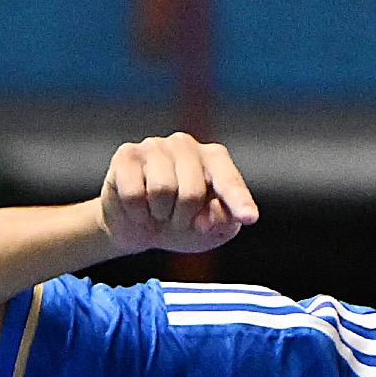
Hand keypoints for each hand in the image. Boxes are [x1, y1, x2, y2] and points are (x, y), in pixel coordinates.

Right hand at [98, 133, 257, 256]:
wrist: (137, 226)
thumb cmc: (180, 223)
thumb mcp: (210, 231)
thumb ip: (222, 223)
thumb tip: (209, 218)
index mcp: (214, 160)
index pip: (228, 181)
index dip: (238, 200)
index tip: (249, 218)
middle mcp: (186, 145)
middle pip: (191, 192)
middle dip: (183, 218)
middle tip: (177, 220)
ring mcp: (155, 146)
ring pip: (162, 189)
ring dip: (159, 214)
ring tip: (158, 211)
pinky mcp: (127, 155)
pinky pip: (134, 193)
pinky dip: (137, 212)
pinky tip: (138, 207)